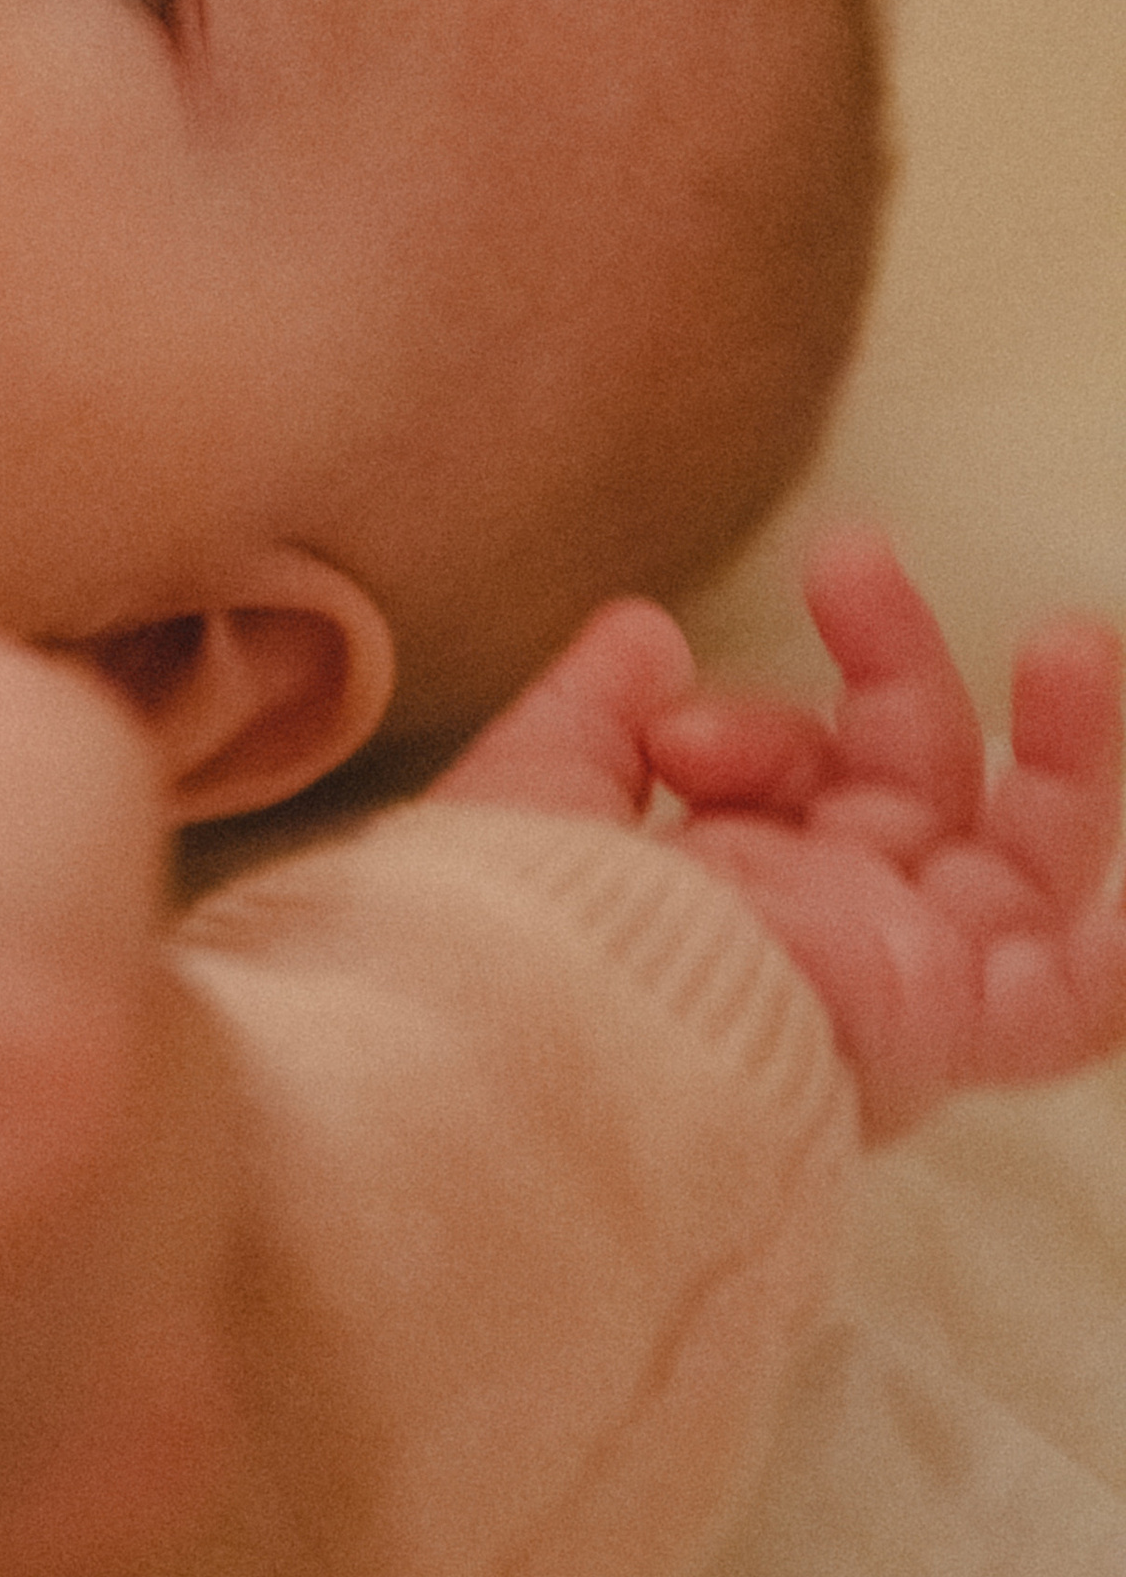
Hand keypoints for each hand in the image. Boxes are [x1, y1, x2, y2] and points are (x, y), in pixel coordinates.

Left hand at [437, 530, 1125, 1141]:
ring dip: (1065, 743)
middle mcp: (826, 940)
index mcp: (735, 899)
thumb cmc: (512, 928)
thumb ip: (591, 710)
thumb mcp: (539, 792)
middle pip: (915, 782)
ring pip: (1030, 860)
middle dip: (895, 657)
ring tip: (1073, 639)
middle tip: (849, 552)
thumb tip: (647, 634)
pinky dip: (1122, 957)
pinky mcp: (946, 1024)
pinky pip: (1075, 1008)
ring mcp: (897, 980)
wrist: (536, 1014)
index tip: (673, 727)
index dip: (755, 732)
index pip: (799, 777)